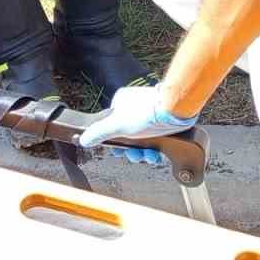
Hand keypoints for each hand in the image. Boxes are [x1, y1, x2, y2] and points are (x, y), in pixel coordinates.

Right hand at [79, 84, 198, 166]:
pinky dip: (155, 149)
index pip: (112, 127)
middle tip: (136, 155)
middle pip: (127, 137)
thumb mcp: (117, 124)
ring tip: (149, 155)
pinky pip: (154, 140)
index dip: (116, 143)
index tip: (119, 151)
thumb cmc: (147, 113)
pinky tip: (157, 154)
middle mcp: (135, 109)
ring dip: (144, 153)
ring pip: (141, 141)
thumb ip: (99, 133)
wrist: (176, 111)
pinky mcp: (163, 123)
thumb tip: (83, 139)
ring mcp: (149, 116)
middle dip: (132, 151)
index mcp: (121, 103)